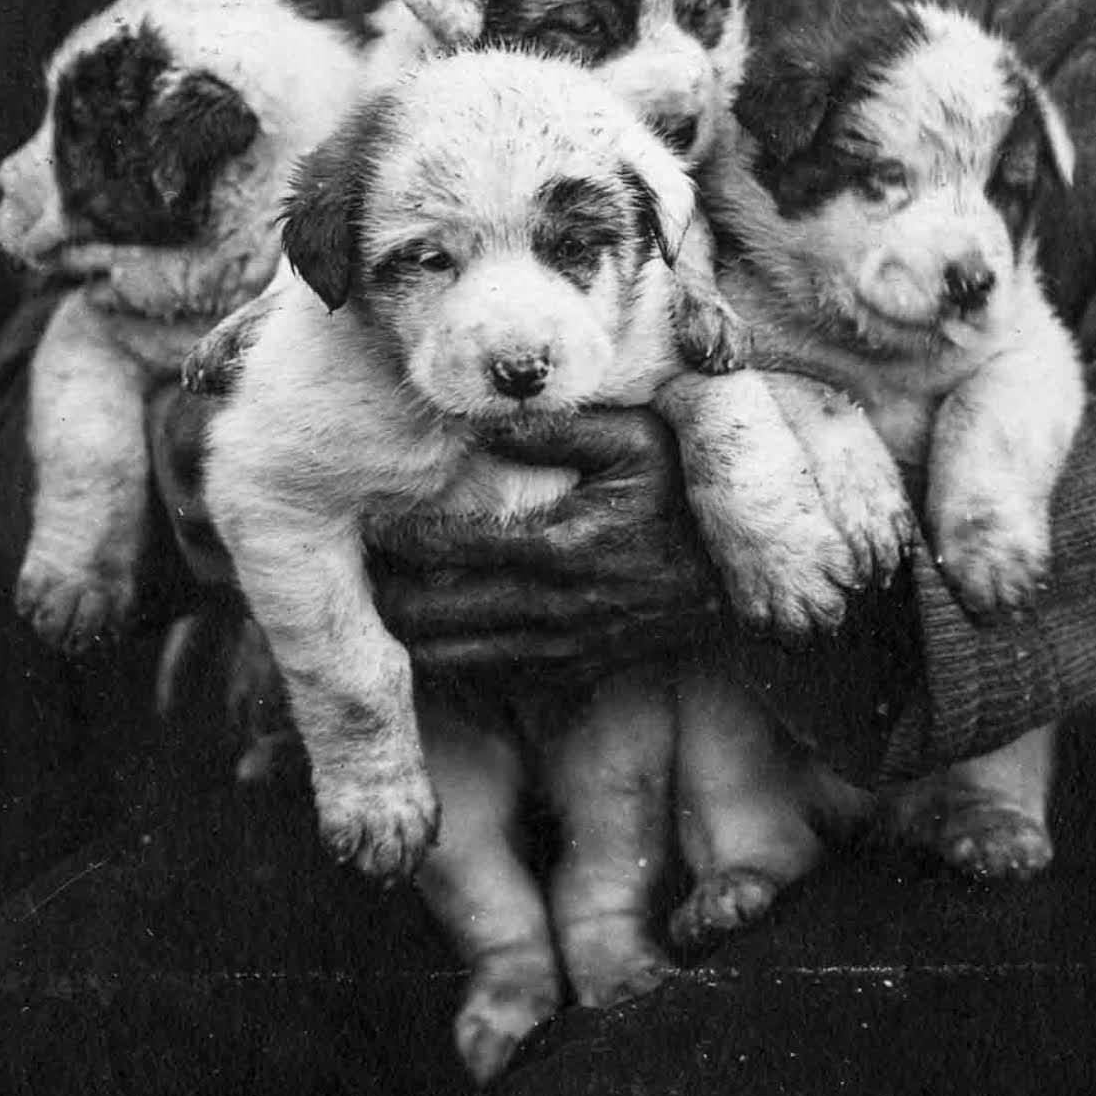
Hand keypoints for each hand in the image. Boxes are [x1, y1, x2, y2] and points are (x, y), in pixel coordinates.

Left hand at [370, 408, 724, 675]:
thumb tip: (486, 417)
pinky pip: (495, 679)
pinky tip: (431, 637)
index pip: (448, 547)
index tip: (368, 515)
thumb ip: (557, 429)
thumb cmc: (685, 491)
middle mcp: (552, 608)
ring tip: (376, 604)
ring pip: (457, 658)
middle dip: (384, 596)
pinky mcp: (575, 669)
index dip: (397, 536)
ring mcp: (563, 648)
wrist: (743, 576)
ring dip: (410, 635)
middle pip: (436, 617)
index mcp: (558, 546)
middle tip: (352, 568)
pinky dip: (454, 663)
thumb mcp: (633, 439)